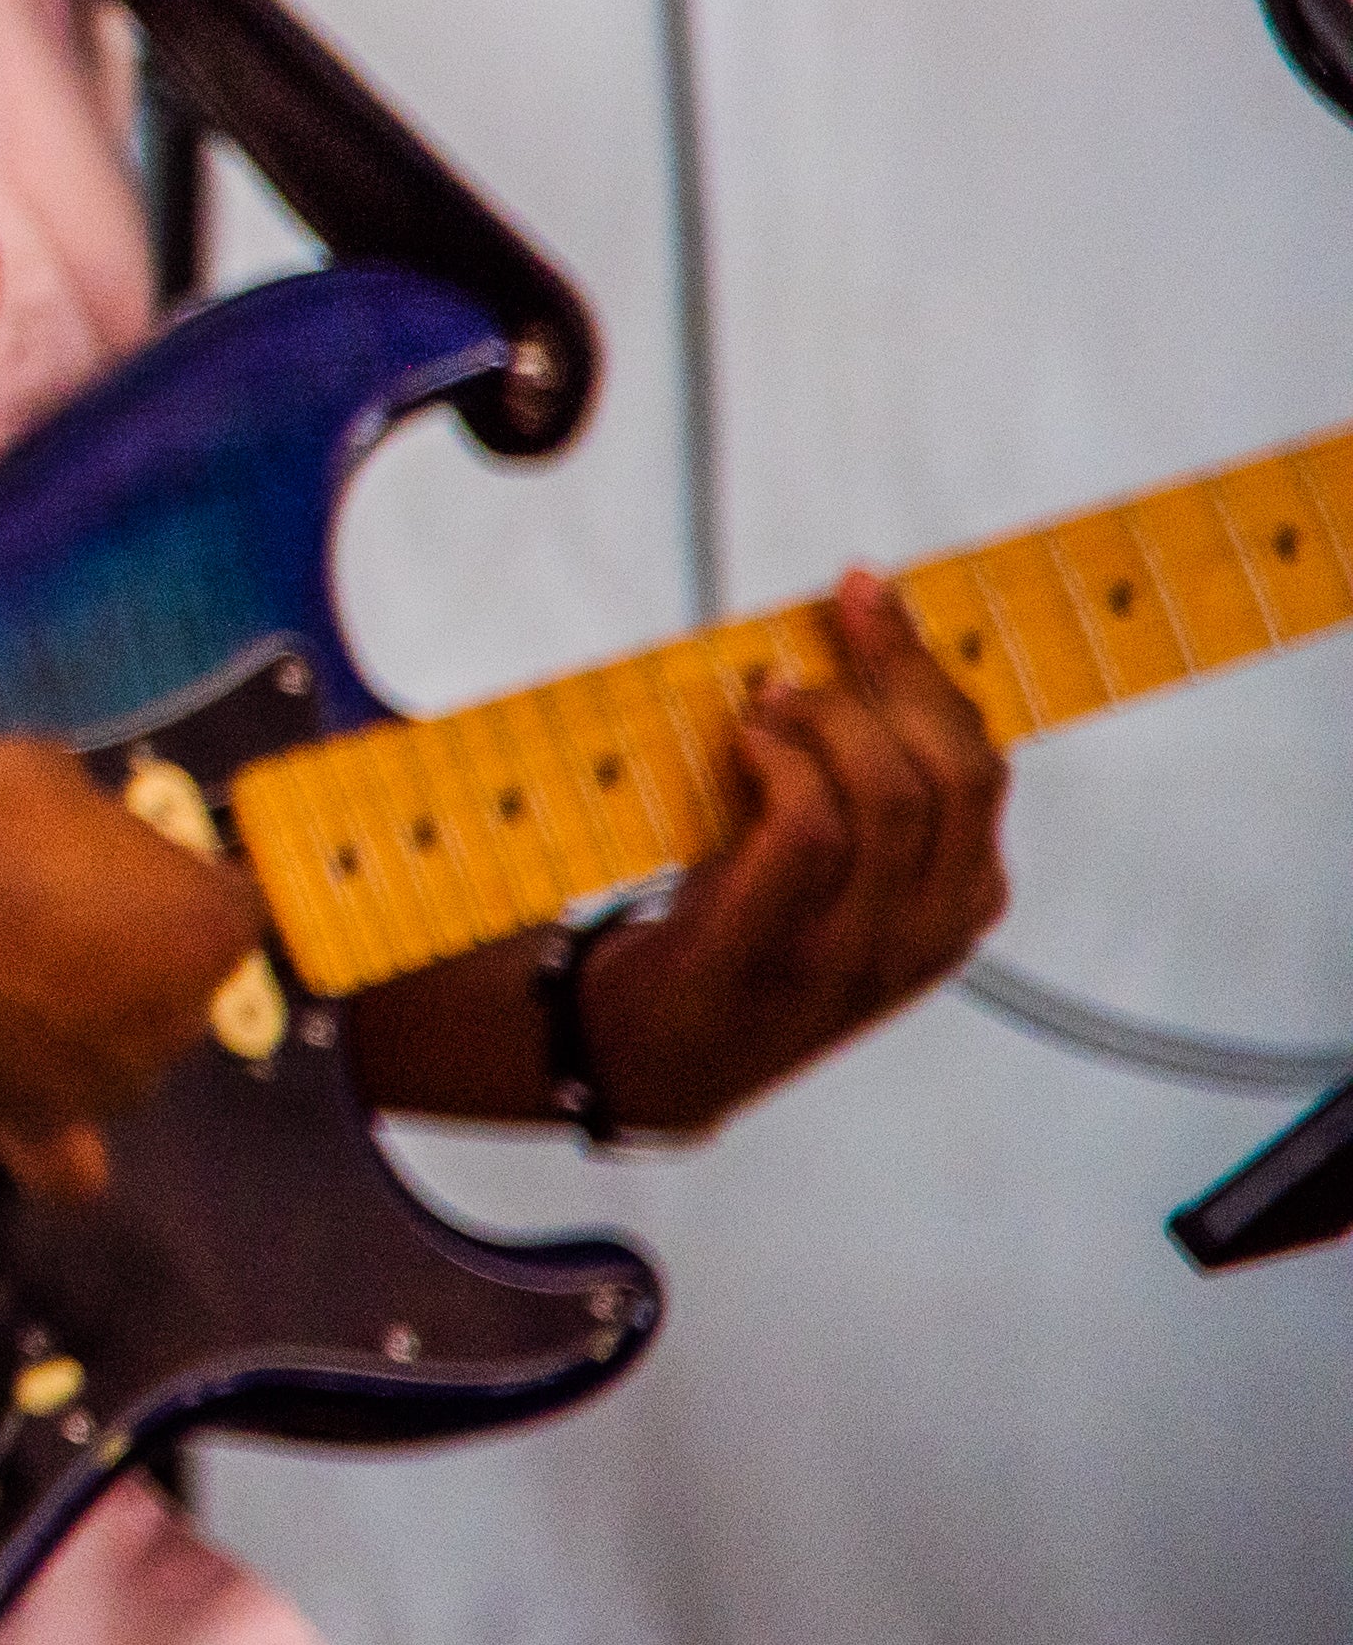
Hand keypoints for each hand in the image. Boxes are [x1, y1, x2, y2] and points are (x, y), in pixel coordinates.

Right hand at [0, 741, 272, 1200]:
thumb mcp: (52, 778)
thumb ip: (93, 830)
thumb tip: (80, 847)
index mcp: (208, 925)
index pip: (226, 903)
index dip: (167, 877)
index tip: (109, 855)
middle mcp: (180, 1018)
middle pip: (174, 987)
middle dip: (128, 954)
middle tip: (41, 911)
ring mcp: (111, 1083)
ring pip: (119, 1058)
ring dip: (84, 1029)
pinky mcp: (33, 1126)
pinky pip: (64, 1160)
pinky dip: (54, 1142)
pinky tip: (18, 1108)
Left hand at [580, 571, 1011, 1134]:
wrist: (664, 1053)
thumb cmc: (741, 928)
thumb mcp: (830, 864)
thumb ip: (857, 779)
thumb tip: (835, 644)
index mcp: (961, 898)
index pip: (981, 766)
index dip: (931, 669)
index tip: (874, 591)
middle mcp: (929, 927)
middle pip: (957, 771)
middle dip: (899, 668)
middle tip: (839, 607)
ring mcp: (862, 948)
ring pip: (893, 795)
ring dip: (829, 717)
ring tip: (774, 695)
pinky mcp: (781, 951)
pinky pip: (813, 831)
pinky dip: (782, 763)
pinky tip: (746, 742)